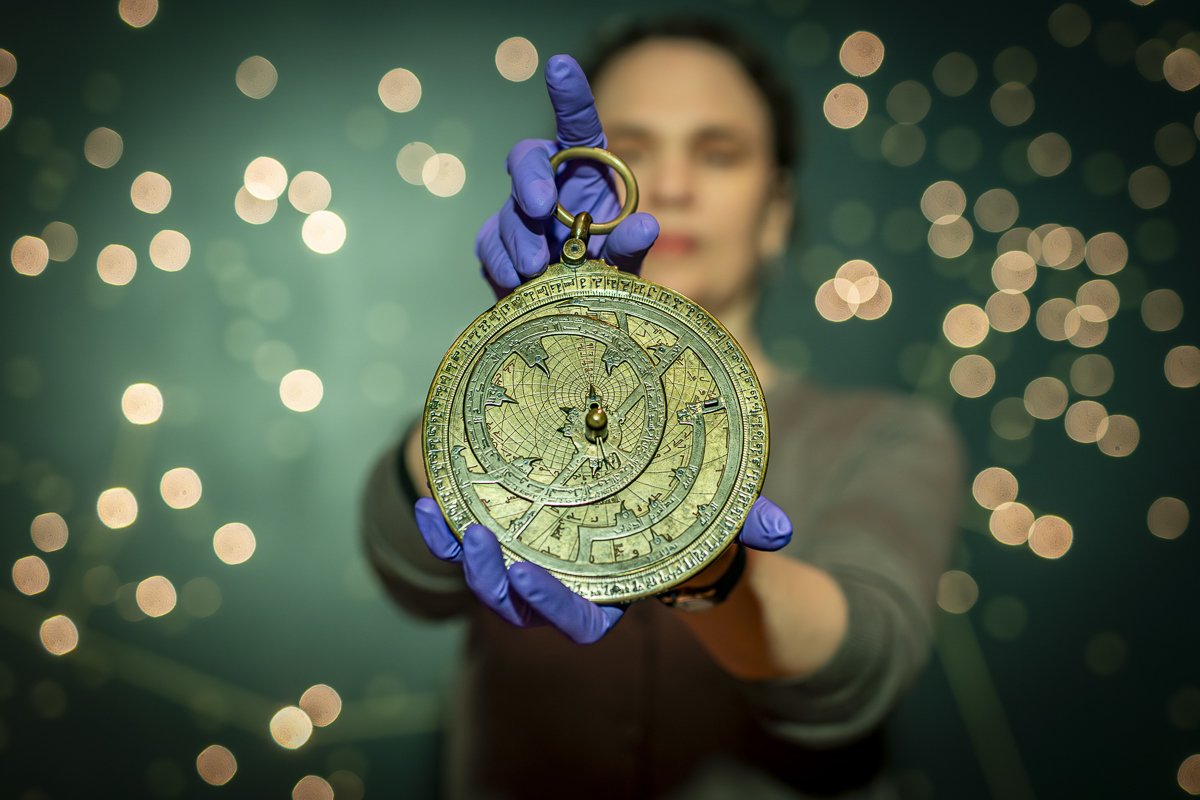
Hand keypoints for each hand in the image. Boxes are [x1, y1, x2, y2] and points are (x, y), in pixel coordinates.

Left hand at [412, 494, 792, 641]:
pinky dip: (441, 529)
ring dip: (462, 554)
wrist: (620, 478)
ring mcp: (524, 559)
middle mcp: (560, 583)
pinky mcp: (497, 530)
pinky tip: (432, 502)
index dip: (553, 606)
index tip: (529, 576)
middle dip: (495, 582)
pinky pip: (460, 542)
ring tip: (451, 518)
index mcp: (608, 590)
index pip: (580, 620)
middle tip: (484, 544)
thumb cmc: (673, 506)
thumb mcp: (709, 513)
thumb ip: (742, 522)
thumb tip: (782, 531)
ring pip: (485, 577)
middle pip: (519, 605)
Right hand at [475, 53, 659, 299]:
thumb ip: (632, 245)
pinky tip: (516, 277)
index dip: (569, 96)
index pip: (576, 126)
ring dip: (520, 235)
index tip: (561, 66)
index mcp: (585, 173)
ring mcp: (519, 214)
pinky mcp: (498, 245)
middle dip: (530, 179)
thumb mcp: (626, 264)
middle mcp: (550, 185)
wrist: (574, 316)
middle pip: (527, 159)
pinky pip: (490, 244)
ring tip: (537, 265)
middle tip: (542, 208)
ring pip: (508, 209)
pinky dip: (502, 261)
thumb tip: (647, 226)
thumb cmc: (604, 276)